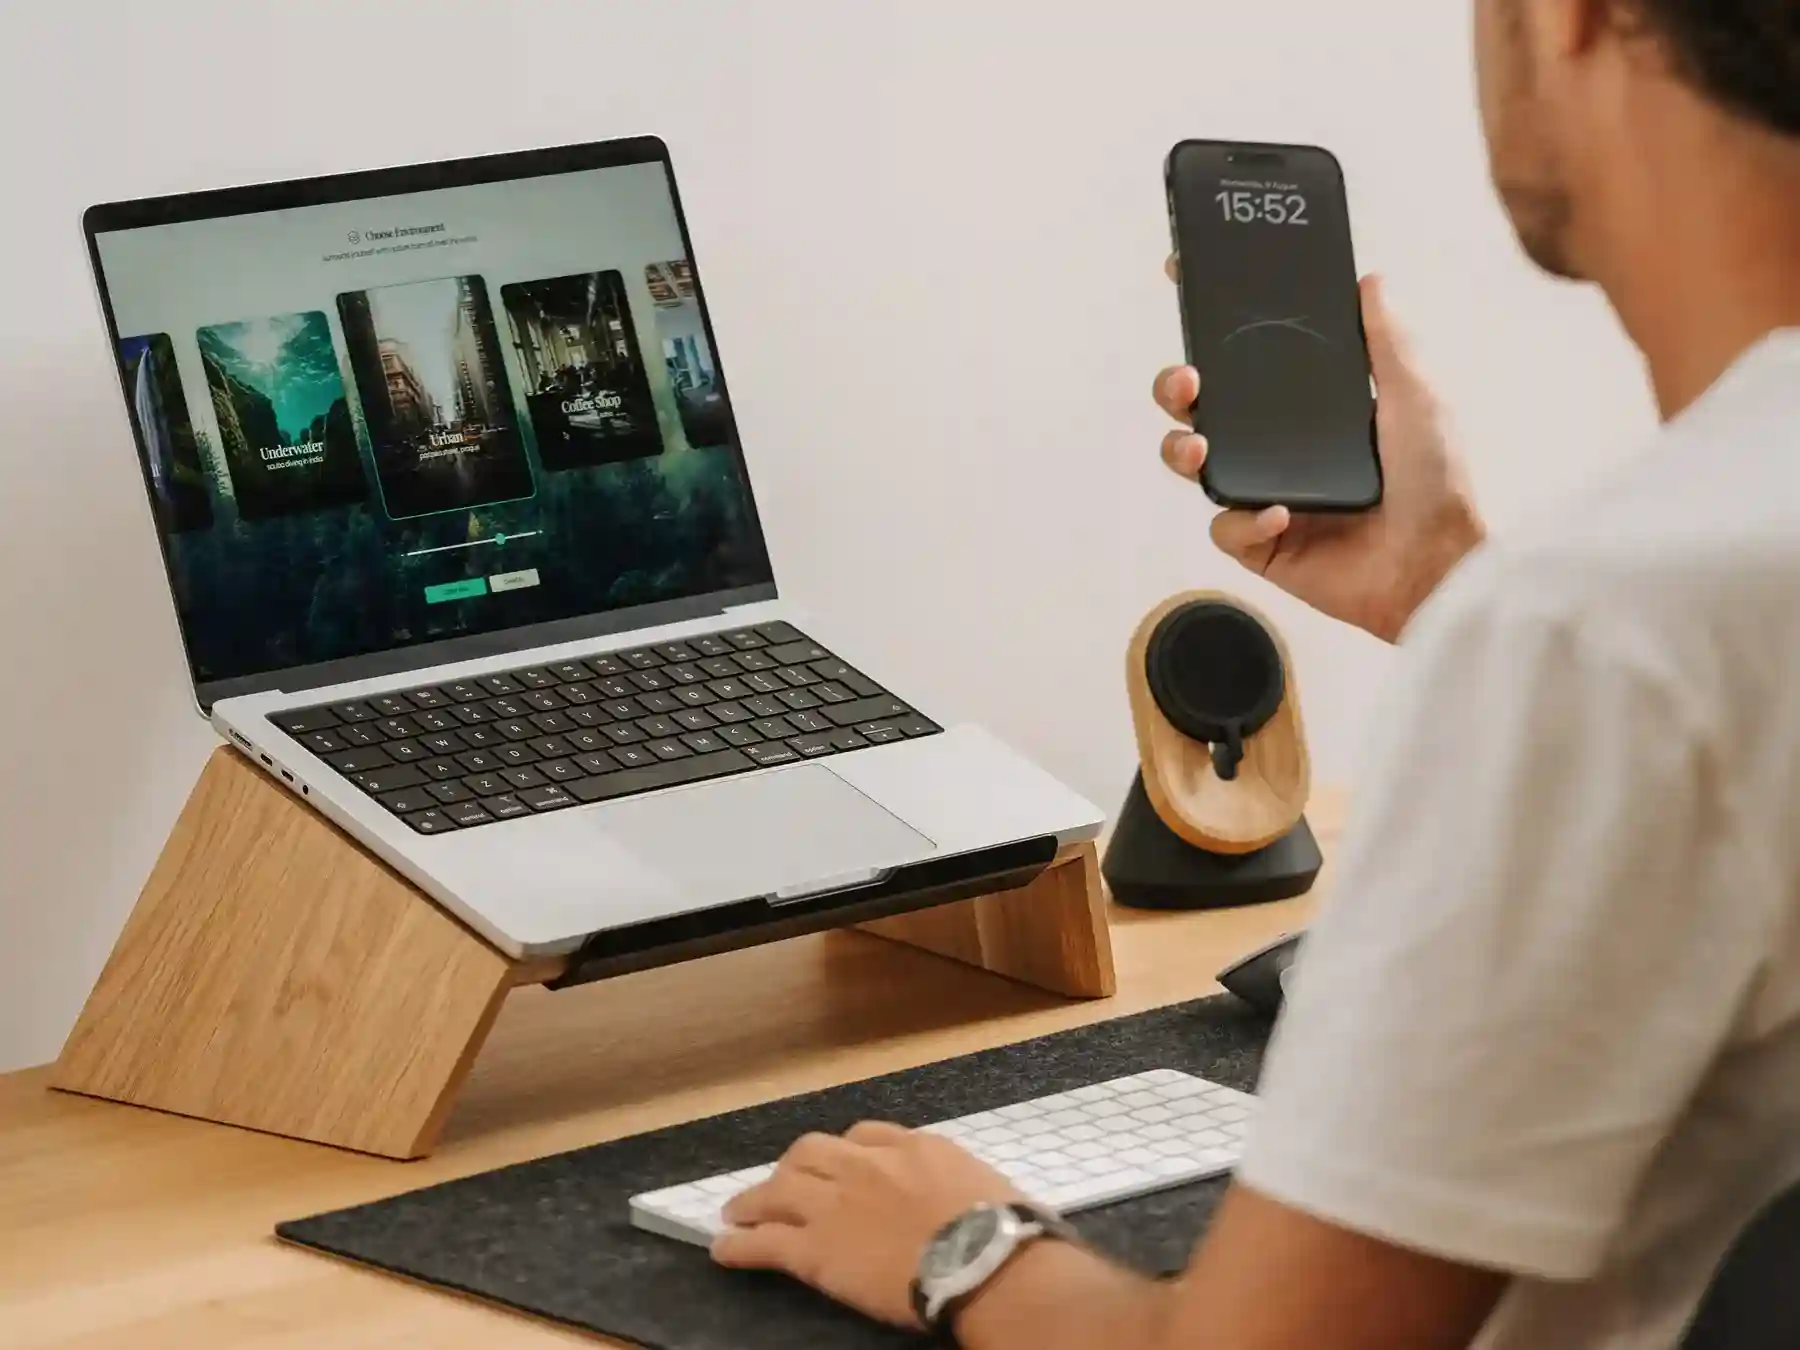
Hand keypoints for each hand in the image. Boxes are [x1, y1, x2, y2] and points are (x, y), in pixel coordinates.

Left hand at [711, 1122, 1024, 1328]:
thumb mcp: (983, 1182)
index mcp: (911, 1148)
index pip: (864, 1136)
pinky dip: (739, 1245)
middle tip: (779, 1183)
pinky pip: (765, 1242)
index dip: (844, 1151)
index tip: (839, 1164)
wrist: (986, 1261)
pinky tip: (723, 1249)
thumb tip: (958, 1199)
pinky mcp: (816, 1250)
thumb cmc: (1002, 1228)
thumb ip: (953, 1181)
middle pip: (811, 1152)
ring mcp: (836, 1206)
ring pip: (779, 1189)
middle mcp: (865, 1167)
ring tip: (736, 1212)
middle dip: (792, 1166)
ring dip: (753, 1200)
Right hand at [1155, 265, 1484, 642]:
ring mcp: (1266, 497)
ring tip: (1197, 448)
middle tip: (1187, 383)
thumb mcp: (1417, 395)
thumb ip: (1389, 339)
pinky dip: (1244, 521)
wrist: (1439, 562)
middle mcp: (1280, 449)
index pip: (1246, 365)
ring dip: (1180, 450)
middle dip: (1176, 390)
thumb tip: (1371, 280)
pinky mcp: (1262, 547)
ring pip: (1196, 467)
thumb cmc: (1438, 480)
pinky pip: (1226, 529)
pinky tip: (1278, 515)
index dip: (1211, 335)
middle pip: (1203, 410)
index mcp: (1309, 409)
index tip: (1186, 292)